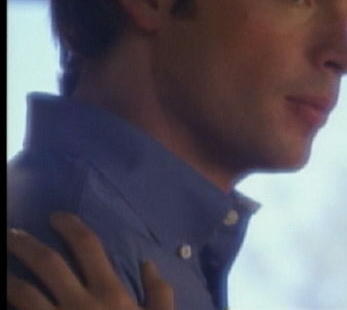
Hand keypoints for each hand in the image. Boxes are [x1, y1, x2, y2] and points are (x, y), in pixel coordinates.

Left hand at [7, 212, 172, 309]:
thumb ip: (159, 293)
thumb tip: (148, 264)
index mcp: (110, 292)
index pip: (88, 247)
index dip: (70, 226)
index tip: (56, 217)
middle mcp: (79, 302)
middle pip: (47, 263)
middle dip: (26, 244)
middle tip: (12, 233)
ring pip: (22, 292)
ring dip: (7, 276)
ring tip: (0, 267)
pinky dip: (9, 306)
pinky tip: (5, 299)